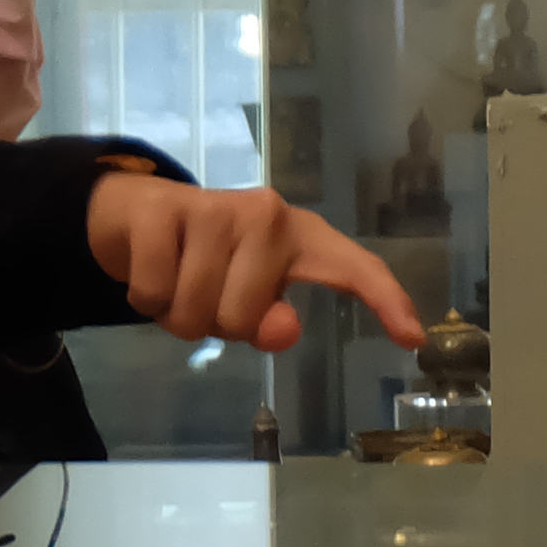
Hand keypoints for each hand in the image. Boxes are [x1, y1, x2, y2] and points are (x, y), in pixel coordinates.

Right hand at [86, 172, 427, 353]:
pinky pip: (153, 292)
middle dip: (215, 326)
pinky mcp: (162, 209)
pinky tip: (148, 269)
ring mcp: (213, 207)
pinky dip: (144, 299)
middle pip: (244, 318)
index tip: (412, 339)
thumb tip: (283, 329)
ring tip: (176, 283)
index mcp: (298, 237)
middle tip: (204, 295)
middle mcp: (265, 215)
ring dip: (175, 315)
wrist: (134, 213)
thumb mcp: (242, 296)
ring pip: (195, 310)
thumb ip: (268, 320)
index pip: (353, 268)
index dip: (386, 300)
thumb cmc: (203, 261)